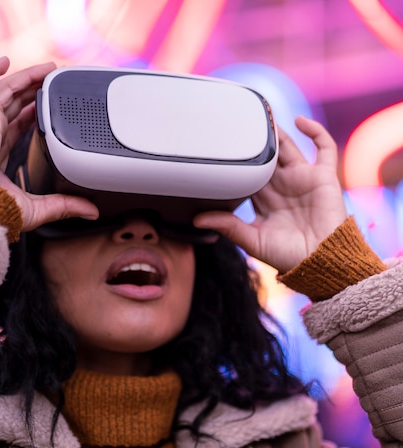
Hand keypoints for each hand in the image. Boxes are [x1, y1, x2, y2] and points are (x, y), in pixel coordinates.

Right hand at [0, 57, 98, 230]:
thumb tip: (91, 211)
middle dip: (31, 89)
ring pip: (3, 93)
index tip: (46, 104)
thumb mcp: (40, 209)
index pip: (15, 126)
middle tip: (52, 78)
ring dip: (24, 78)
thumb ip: (65, 206)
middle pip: (12, 104)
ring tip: (45, 69)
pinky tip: (4, 61)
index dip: (30, 112)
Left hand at [193, 116, 346, 273]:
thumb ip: (228, 226)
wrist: (321, 262)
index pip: (247, 174)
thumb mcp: (252, 240)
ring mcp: (303, 179)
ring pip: (287, 147)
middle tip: (237, 121)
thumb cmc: (288, 257)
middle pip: (265, 156)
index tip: (220, 146)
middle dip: (254, 140)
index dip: (237, 161)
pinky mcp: (323, 177)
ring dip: (277, 131)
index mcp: (265, 200)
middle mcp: (282, 186)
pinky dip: (314, 131)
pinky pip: (323, 148)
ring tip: (262, 113)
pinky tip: (299, 121)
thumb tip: (197, 220)